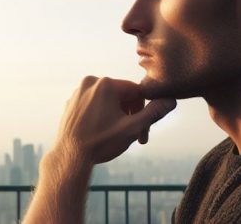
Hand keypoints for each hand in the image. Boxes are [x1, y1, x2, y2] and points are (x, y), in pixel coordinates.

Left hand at [53, 76, 176, 164]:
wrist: (69, 157)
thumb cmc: (100, 143)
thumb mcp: (133, 128)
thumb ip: (154, 112)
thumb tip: (171, 100)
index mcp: (106, 84)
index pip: (137, 92)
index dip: (143, 111)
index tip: (143, 131)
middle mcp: (90, 82)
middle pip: (122, 95)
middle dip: (130, 114)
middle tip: (131, 136)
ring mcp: (78, 92)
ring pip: (108, 100)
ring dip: (116, 115)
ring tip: (114, 135)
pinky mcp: (71, 102)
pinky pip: (94, 104)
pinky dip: (101, 115)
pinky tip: (100, 133)